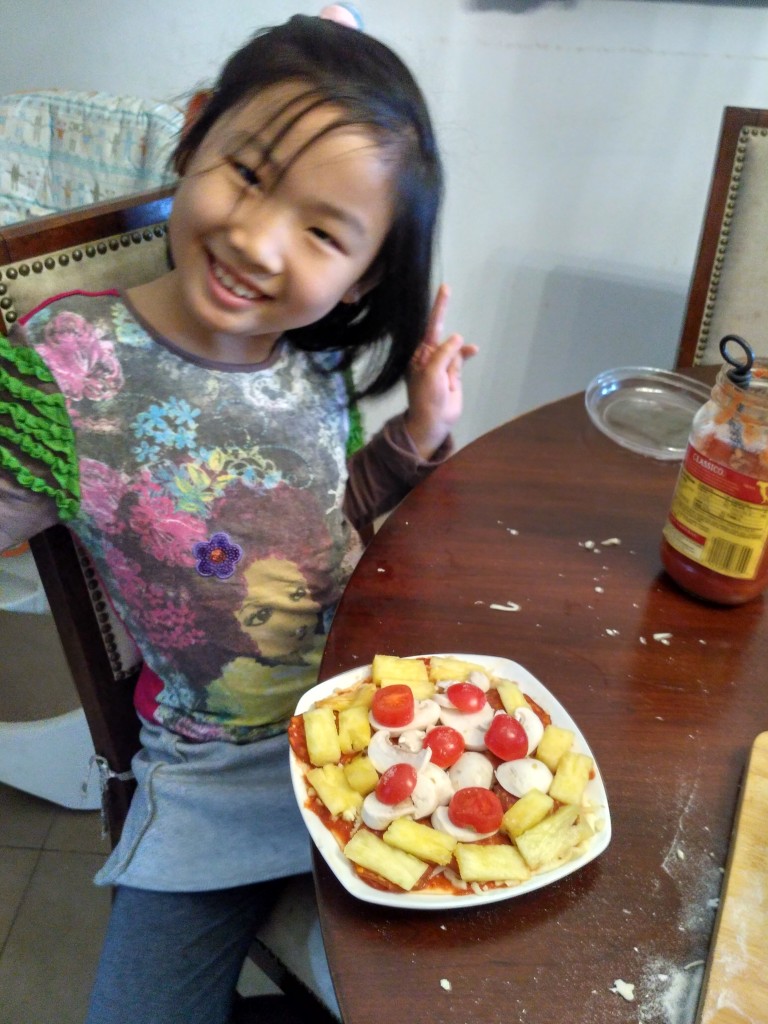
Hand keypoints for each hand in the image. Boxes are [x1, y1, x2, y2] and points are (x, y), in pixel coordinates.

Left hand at [405, 284, 477, 459]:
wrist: (433, 422)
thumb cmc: (427, 397)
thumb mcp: (431, 373)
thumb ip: (443, 353)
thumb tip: (456, 337)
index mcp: (420, 355)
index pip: (429, 328)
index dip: (437, 309)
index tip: (444, 290)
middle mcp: (430, 357)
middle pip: (439, 332)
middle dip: (441, 315)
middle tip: (446, 290)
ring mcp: (443, 365)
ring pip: (454, 348)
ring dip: (457, 352)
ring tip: (448, 381)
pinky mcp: (453, 374)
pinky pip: (461, 358)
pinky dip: (466, 354)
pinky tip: (474, 350)